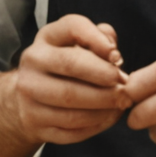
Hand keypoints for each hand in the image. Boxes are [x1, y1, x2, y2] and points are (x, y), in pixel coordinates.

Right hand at [9, 14, 130, 146]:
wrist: (30, 97)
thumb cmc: (66, 66)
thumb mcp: (79, 45)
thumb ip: (99, 38)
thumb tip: (113, 54)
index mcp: (46, 38)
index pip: (72, 27)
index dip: (98, 40)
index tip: (118, 57)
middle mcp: (32, 63)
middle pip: (71, 65)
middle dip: (104, 77)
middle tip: (126, 88)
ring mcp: (29, 95)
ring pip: (70, 102)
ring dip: (103, 106)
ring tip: (121, 104)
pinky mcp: (34, 123)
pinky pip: (70, 129)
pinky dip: (95, 125)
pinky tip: (109, 117)